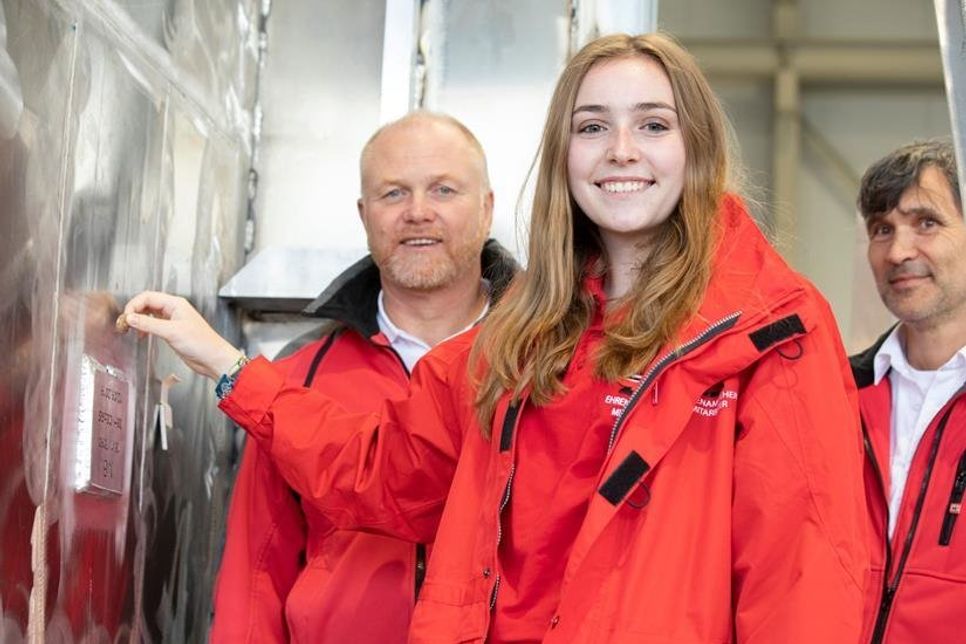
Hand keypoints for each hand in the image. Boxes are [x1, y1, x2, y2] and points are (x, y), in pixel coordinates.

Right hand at [121, 291, 242, 379]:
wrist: (213, 358)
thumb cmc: (201, 343)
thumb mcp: (171, 332)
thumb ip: (149, 324)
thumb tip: (130, 318)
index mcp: (175, 303)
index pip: (148, 296)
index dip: (134, 305)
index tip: (126, 317)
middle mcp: (174, 309)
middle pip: (147, 304)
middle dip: (134, 312)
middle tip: (124, 324)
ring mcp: (172, 321)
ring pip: (149, 315)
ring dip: (138, 320)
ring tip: (130, 330)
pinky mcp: (172, 332)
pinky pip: (154, 325)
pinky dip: (145, 328)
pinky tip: (141, 335)